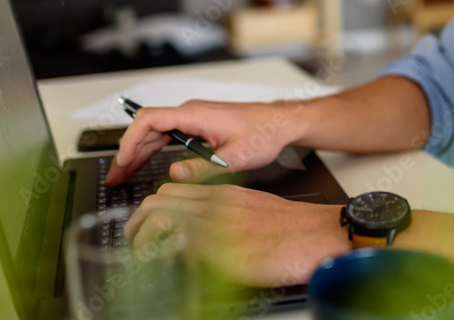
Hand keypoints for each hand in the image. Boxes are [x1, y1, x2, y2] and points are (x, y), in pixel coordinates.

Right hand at [106, 100, 304, 185]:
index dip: (131, 140)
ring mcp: (193, 118)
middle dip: (128, 153)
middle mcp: (190, 113)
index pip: (150, 120)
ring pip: (155, 133)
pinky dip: (152, 150)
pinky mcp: (197, 125)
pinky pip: (167, 136)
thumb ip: (204, 167)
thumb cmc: (263, 133)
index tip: (122, 162)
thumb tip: (175, 175)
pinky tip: (144, 166)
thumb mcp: (236, 157)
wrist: (280, 123)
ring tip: (123, 176)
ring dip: (137, 153)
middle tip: (114, 178)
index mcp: (196, 114)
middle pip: (147, 128)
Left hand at [125, 184, 348, 286]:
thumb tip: (207, 233)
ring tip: (141, 254)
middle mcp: (216, 204)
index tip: (148, 225)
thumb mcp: (255, 213)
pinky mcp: (220, 246)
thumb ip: (228, 217)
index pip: (174, 189)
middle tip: (135, 241)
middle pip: (160, 199)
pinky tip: (163, 265)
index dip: (153, 208)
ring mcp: (216, 224)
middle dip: (138, 221)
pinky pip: (177, 243)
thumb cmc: (295, 230)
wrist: (318, 236)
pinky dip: (161, 253)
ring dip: (142, 235)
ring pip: (160, 215)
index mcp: (223, 195)